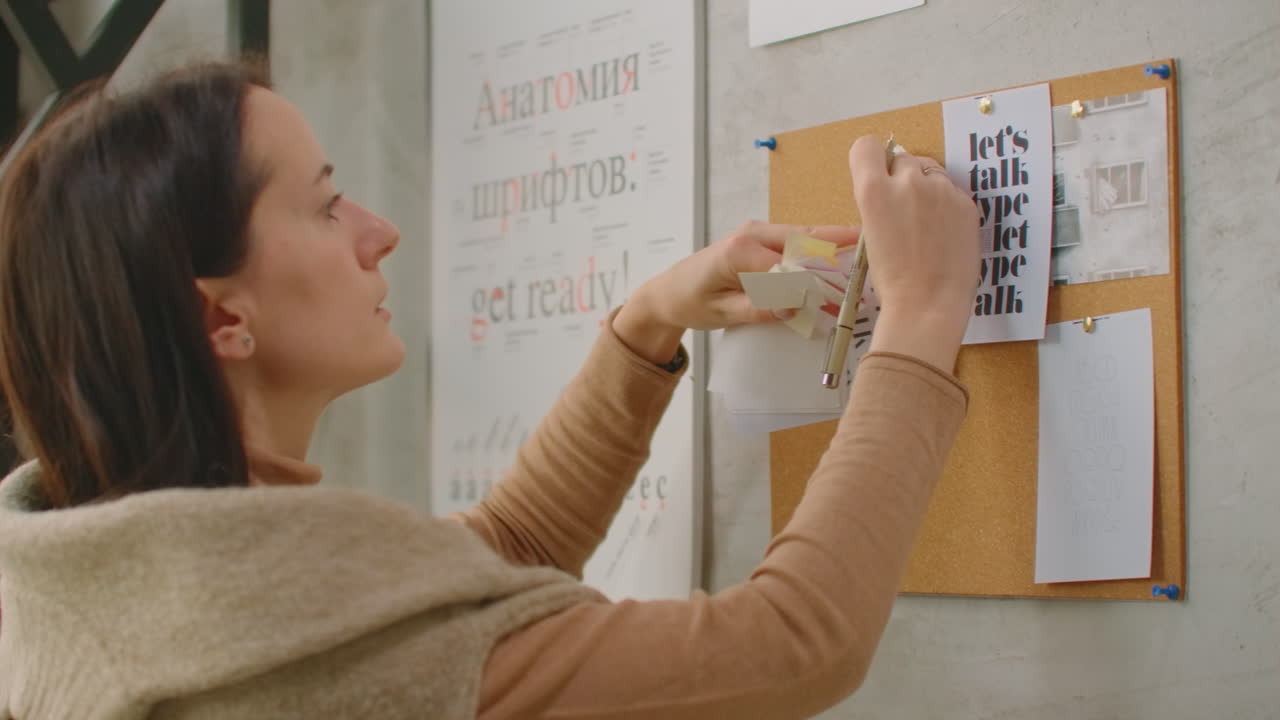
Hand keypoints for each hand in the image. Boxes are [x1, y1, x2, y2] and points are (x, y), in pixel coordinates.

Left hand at [613, 222, 858, 363]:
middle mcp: (753, 233)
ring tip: (865, 255)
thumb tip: (793, 308)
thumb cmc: (690, 302)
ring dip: (833, 249)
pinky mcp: (763, 240)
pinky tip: (842, 259)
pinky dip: (818, 253)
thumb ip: (758, 309)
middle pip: (806, 239)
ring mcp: (759, 233)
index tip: (841, 298)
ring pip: (805, 238)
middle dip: (838, 250)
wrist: (669, 292)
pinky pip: (796, 245)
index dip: (817, 282)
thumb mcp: (722, 313)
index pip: (789, 265)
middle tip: (871, 260)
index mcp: (741, 249)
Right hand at [847, 135, 980, 369]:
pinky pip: (952, 192)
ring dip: (927, 188)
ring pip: (930, 172)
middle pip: (902, 158)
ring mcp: (941, 190)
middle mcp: (907, 181)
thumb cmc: (890, 279)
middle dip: (902, 177)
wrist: (928, 305)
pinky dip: (948, 206)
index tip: (877, 178)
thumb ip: (880, 202)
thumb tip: (892, 189)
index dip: (870, 161)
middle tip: (904, 210)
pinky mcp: (967, 203)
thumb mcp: (870, 234)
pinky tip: (945, 234)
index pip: (866, 146)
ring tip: (928, 224)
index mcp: (874, 191)